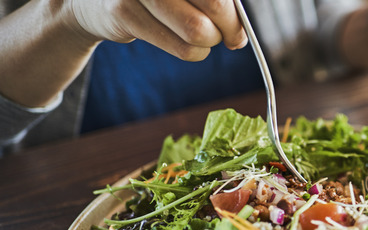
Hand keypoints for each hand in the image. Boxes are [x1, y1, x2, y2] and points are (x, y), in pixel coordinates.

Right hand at [67, 0, 246, 60]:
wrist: (93, 0)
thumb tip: (241, 26)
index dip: (236, 11)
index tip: (240, 27)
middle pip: (214, 3)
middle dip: (229, 28)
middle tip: (231, 38)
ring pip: (198, 30)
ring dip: (210, 43)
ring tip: (204, 39)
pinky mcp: (123, 12)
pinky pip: (181, 48)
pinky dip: (194, 53)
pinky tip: (188, 46)